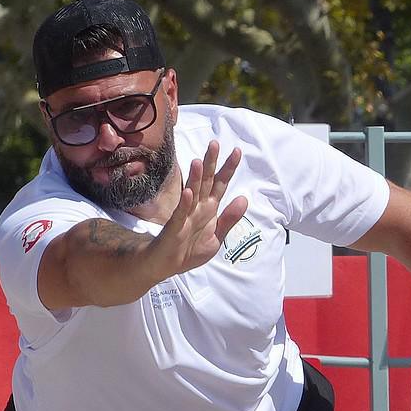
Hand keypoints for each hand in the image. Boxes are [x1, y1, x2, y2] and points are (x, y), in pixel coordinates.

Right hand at [152, 141, 247, 275]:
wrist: (165, 266)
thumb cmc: (189, 250)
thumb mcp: (216, 238)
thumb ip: (229, 219)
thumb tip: (244, 198)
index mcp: (209, 209)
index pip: (220, 184)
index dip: (228, 169)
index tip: (237, 151)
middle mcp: (197, 207)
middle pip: (206, 181)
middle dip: (210, 163)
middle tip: (215, 144)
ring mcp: (185, 215)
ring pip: (192, 193)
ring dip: (196, 178)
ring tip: (199, 161)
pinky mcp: (175, 228)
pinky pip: (180, 214)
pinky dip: (185, 204)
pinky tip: (189, 193)